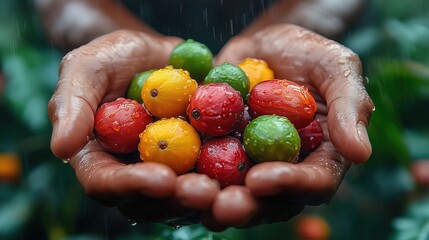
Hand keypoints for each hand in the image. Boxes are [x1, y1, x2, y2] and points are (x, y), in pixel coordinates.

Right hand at [48, 30, 220, 226]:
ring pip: (187, 196)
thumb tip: (62, 148)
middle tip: (205, 192)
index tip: (160, 179)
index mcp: (101, 159)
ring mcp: (170, 171)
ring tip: (232, 190)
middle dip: (178, 200)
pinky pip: (216, 174)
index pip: (106, 183)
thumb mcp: (87, 68)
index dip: (131, 186)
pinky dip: (233, 176)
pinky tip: (252, 171)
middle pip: (151, 201)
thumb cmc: (116, 59)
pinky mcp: (200, 162)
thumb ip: (72, 104)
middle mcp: (135, 174)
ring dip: (210, 197)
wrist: (159, 54)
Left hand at [204, 23, 373, 228]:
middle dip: (246, 206)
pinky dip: (187, 177)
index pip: (314, 182)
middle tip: (223, 207)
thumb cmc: (309, 54)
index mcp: (320, 157)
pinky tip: (168, 178)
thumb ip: (350, 107)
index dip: (291, 185)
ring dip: (211, 200)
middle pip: (270, 200)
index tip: (262, 180)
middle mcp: (285, 170)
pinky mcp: (219, 156)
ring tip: (190, 197)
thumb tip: (360, 154)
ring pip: (233, 193)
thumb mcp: (335, 68)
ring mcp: (250, 166)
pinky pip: (203, 170)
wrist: (265, 48)